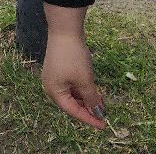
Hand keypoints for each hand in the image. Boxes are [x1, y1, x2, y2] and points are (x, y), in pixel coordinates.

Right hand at [40, 8, 107, 128]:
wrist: (65, 31)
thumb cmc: (73, 57)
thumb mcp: (85, 80)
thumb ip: (91, 99)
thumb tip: (98, 112)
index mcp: (54, 92)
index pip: (73, 111)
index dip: (89, 118)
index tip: (103, 125)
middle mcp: (51, 87)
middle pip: (71, 104)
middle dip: (88, 109)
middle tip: (104, 112)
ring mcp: (54, 78)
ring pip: (72, 94)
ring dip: (86, 99)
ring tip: (101, 100)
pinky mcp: (58, 70)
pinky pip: (71, 85)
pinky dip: (82, 89)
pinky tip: (93, 89)